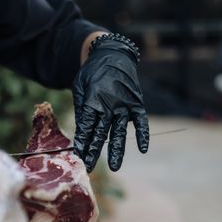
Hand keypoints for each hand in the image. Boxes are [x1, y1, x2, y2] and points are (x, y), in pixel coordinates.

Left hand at [73, 34, 148, 171]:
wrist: (112, 53)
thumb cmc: (91, 74)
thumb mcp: (80, 88)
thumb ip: (82, 110)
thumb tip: (81, 134)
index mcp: (93, 101)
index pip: (86, 128)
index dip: (82, 144)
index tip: (77, 158)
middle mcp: (110, 104)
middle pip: (101, 133)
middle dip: (94, 151)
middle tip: (89, 168)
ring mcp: (125, 104)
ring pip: (120, 131)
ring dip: (117, 149)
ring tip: (115, 167)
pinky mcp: (136, 103)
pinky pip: (141, 121)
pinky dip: (143, 134)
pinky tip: (143, 149)